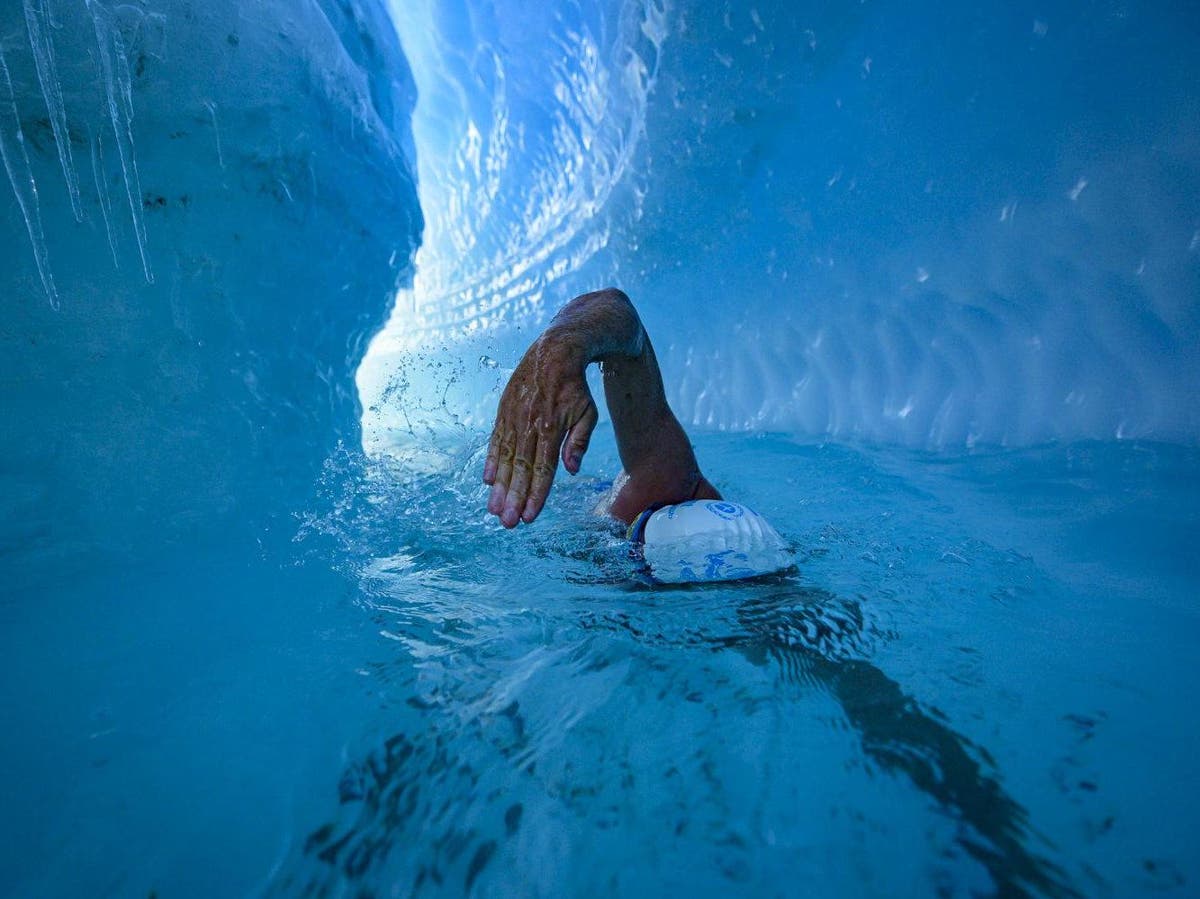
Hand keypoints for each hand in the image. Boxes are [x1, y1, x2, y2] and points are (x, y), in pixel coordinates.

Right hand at [483, 335, 598, 526]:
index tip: (529, 517)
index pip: (543, 469)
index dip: (535, 494)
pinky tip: (488, 480)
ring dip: (500, 486)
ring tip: (494, 510)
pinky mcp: (503, 411)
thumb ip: (578, 442)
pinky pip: (495, 440)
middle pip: (521, 468)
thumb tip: (571, 470)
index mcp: (551, 428)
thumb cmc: (575, 388)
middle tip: (507, 523)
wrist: (554, 351)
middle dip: (514, 498)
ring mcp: (513, 418)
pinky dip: (492, 461)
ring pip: (505, 458)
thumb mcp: (587, 413)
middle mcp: (529, 425)